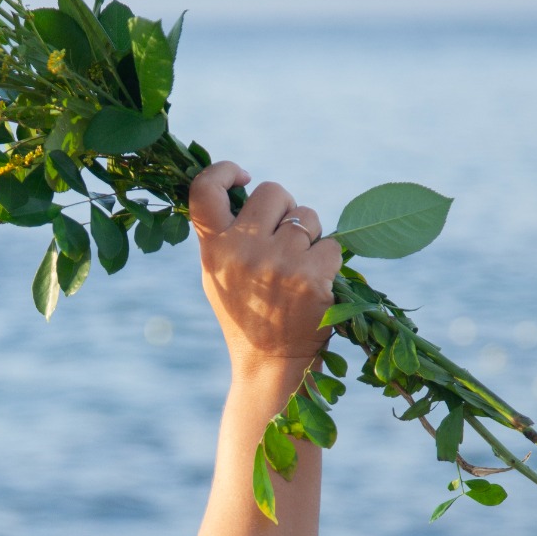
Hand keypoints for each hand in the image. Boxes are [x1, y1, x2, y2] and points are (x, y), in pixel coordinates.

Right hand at [189, 162, 342, 370]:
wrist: (271, 364)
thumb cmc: (245, 314)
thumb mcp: (217, 275)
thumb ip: (223, 234)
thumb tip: (244, 189)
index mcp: (214, 250)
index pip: (204, 190)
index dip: (223, 171)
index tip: (243, 176)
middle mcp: (243, 252)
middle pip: (272, 191)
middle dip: (284, 208)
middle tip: (282, 238)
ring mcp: (279, 263)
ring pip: (307, 216)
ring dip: (309, 236)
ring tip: (297, 269)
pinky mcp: (312, 277)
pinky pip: (332, 244)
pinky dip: (329, 260)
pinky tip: (315, 284)